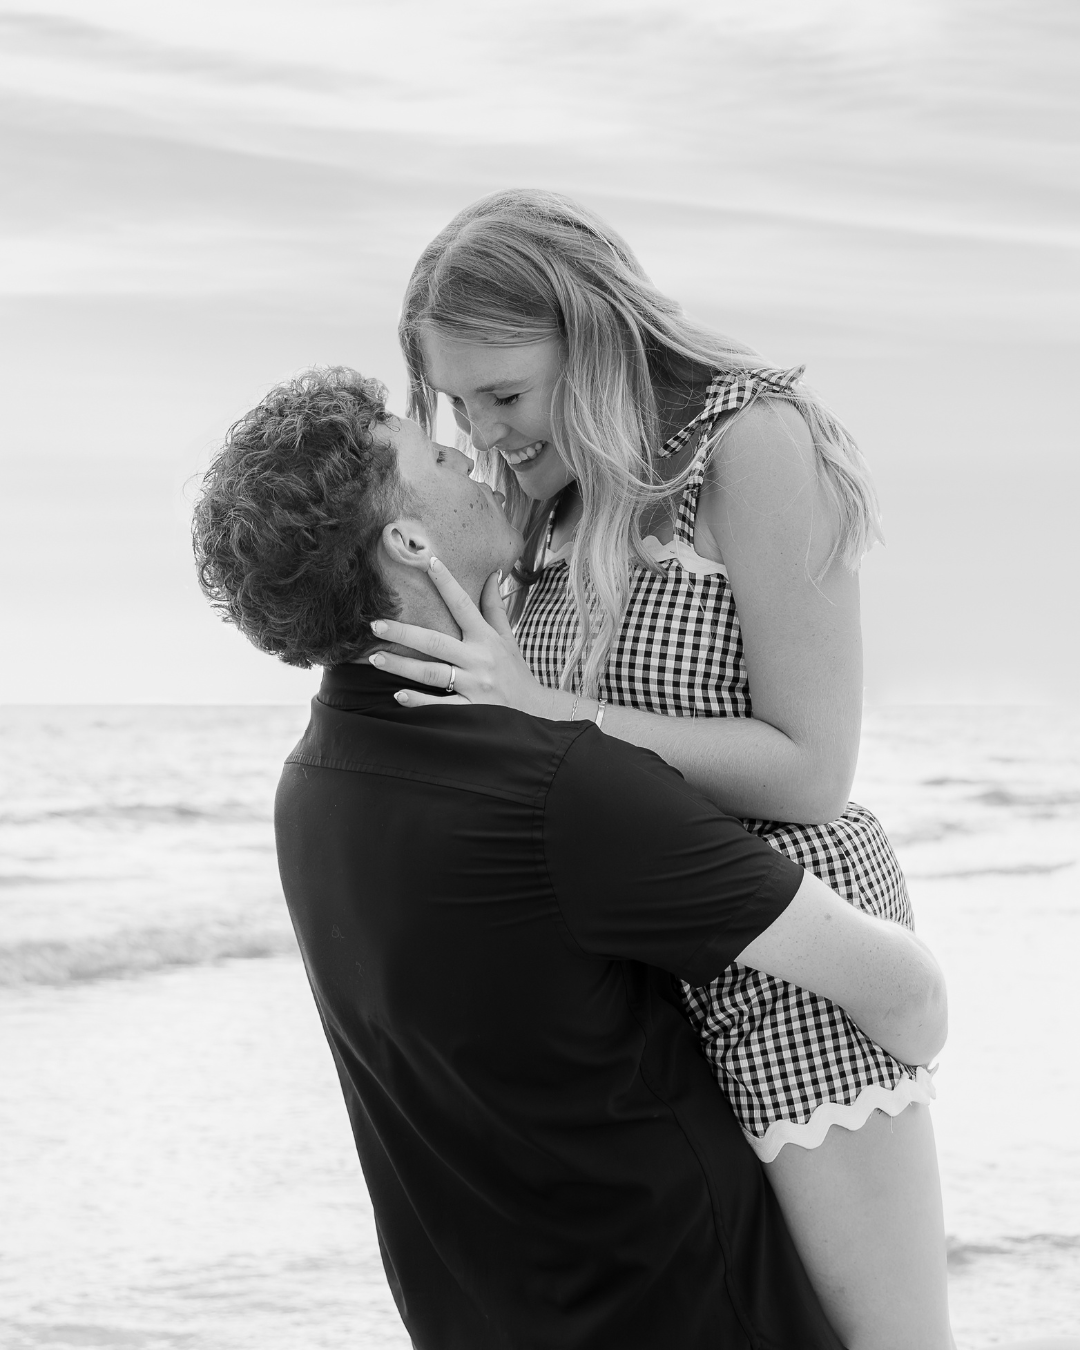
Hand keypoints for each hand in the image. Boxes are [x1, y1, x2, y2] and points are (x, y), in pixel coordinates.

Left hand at [366, 558, 564, 716]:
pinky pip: (441, 705)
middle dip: (404, 632)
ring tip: (375, 658)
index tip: (428, 562)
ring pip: (432, 673)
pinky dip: (419, 701)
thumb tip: (492, 573)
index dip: (447, 583)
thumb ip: (495, 607)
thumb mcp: (508, 638)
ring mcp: (474, 686)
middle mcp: (479, 660)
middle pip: (435, 642)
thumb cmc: (515, 672)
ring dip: (402, 666)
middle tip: (376, 624)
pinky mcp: (472, 711)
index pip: (463, 605)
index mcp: (486, 639)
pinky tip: (399, 696)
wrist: (536, 713)